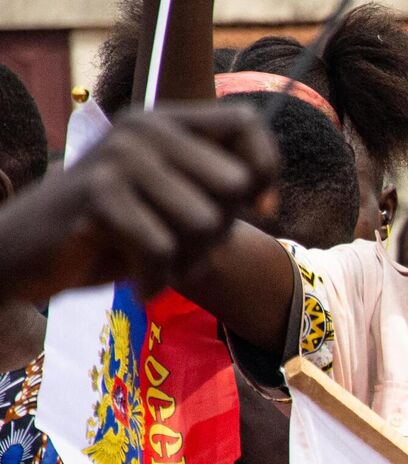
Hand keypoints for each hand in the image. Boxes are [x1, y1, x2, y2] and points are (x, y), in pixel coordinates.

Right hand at [3, 103, 275, 301]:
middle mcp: (144, 129)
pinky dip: (157, 279)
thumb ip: (220, 195)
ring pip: (205, 223)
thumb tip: (268, 206)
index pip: (247, 122)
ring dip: (188, 261)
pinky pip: (164, 249)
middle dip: (220, 232)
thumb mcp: (174, 207)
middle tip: (181, 249)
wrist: (25, 254)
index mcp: (166, 123)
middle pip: (234, 184)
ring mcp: (119, 157)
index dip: (266, 168)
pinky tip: (139, 282)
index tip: (261, 210)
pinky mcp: (98, 193)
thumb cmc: (113, 234)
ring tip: (155, 264)